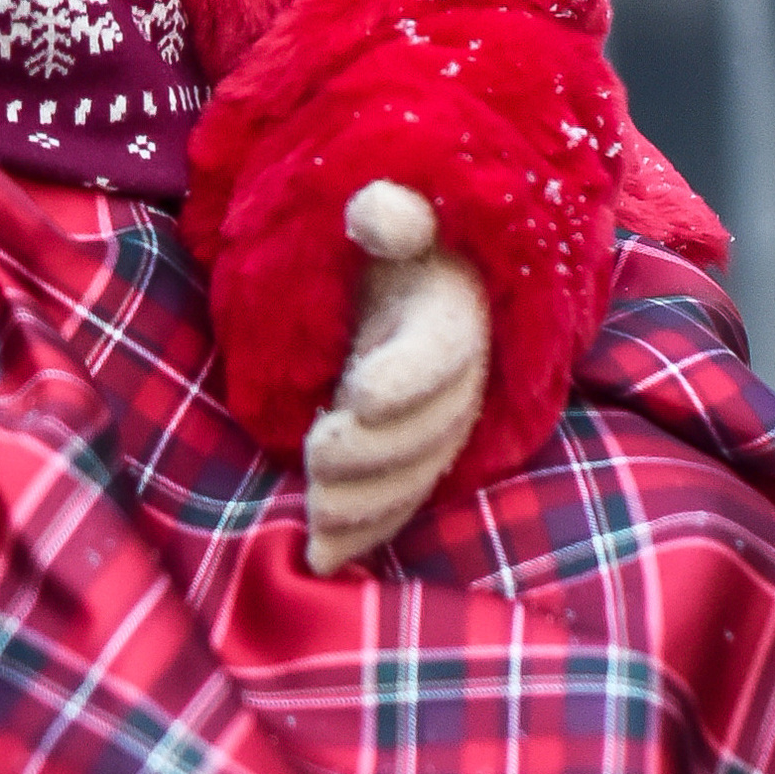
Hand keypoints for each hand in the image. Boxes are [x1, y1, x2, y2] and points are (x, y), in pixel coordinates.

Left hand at [303, 181, 489, 575]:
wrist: (426, 279)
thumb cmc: (399, 246)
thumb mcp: (398, 215)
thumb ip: (390, 214)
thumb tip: (377, 212)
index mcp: (453, 314)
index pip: (440, 352)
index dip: (404, 377)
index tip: (358, 392)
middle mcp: (457, 383)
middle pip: (426, 431)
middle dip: (376, 453)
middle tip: (319, 454)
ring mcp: (436, 429)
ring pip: (411, 480)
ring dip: (367, 507)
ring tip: (318, 522)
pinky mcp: (411, 462)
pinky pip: (395, 506)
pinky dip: (361, 537)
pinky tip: (320, 561)